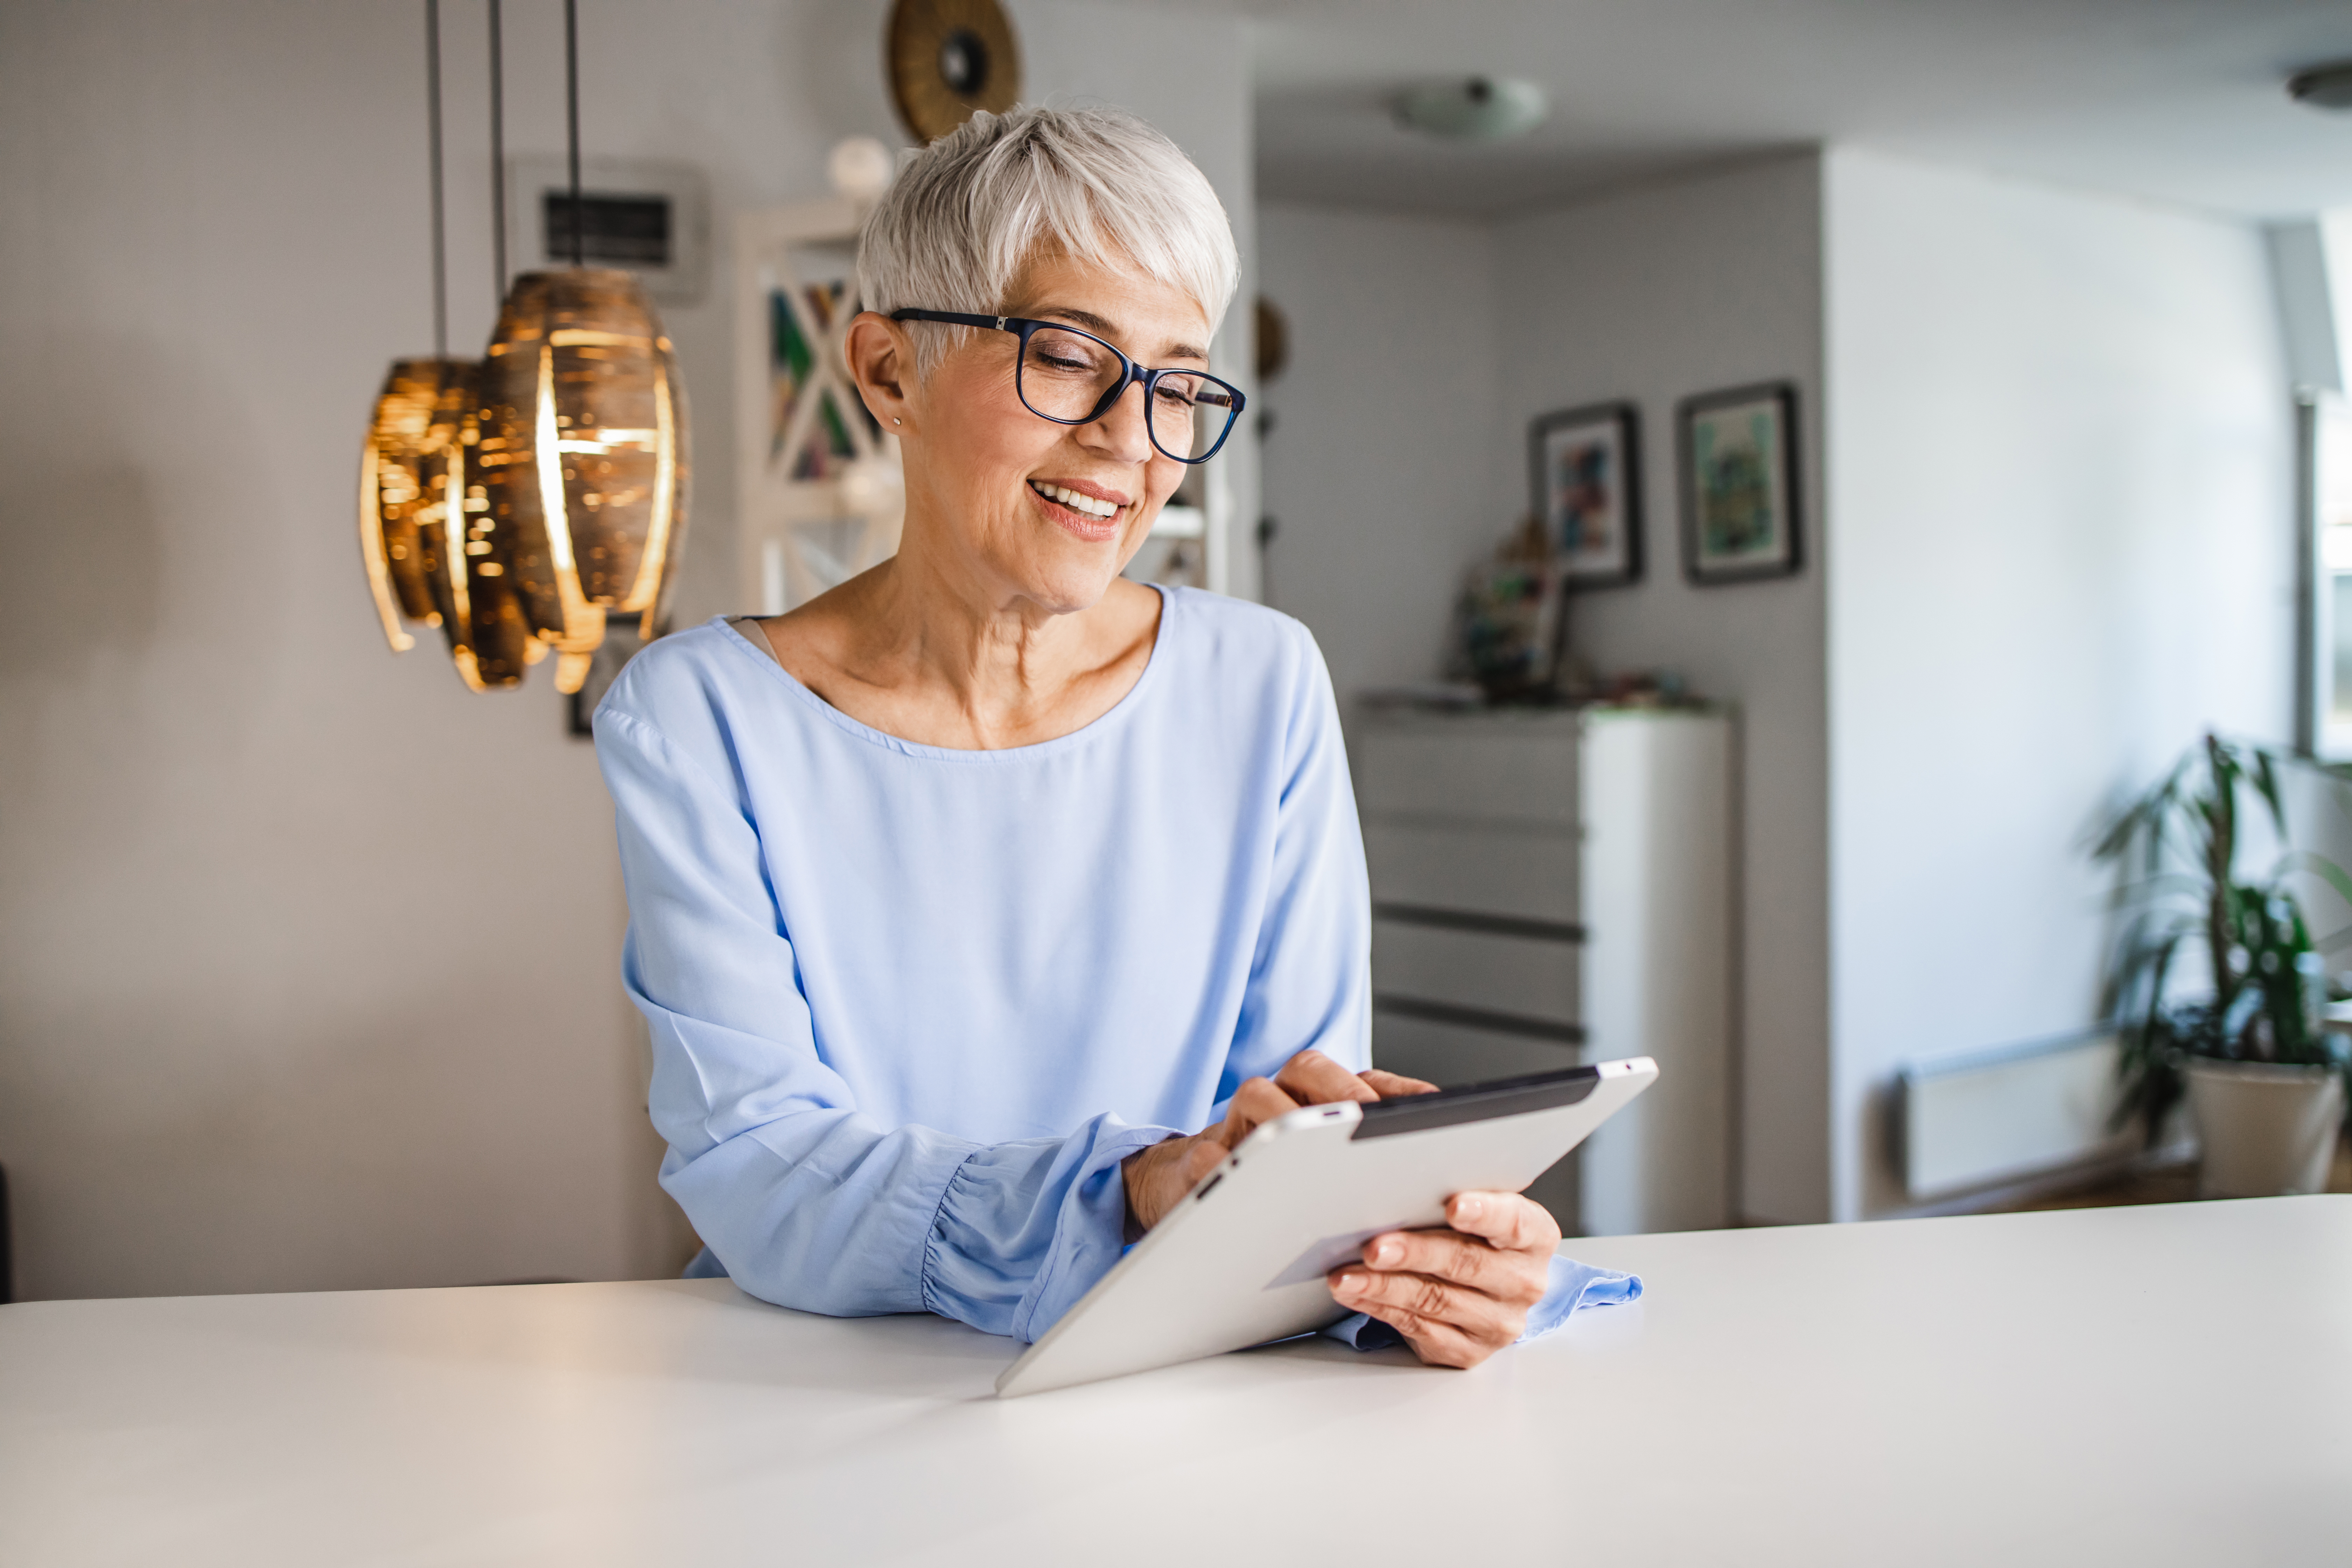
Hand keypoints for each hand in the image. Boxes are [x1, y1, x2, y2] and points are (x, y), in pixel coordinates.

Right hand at [1122, 1050, 1435, 1233]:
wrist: (1193, 1194)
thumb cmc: (1282, 1190)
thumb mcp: (1332, 1178)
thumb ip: (1377, 1169)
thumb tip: (1448, 1179)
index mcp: (1317, 1100)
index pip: (1366, 1079)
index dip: (1401, 1089)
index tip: (1435, 1108)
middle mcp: (1278, 1099)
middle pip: (1310, 1067)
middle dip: (1345, 1089)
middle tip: (1373, 1120)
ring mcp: (1234, 1126)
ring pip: (1257, 1096)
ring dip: (1287, 1117)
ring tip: (1314, 1149)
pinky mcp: (1197, 1162)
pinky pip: (1209, 1157)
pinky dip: (1226, 1167)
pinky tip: (1250, 1190)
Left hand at [1328, 1190, 1559, 1369]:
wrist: (1490, 1290)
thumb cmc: (1476, 1237)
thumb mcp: (1479, 1210)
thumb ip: (1453, 1198)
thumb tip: (1399, 1186)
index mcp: (1535, 1237)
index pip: (1514, 1223)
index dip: (1484, 1213)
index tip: (1453, 1205)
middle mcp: (1524, 1282)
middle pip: (1466, 1264)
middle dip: (1414, 1253)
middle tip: (1374, 1247)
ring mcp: (1498, 1323)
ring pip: (1435, 1300)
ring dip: (1383, 1286)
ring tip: (1347, 1275)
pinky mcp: (1467, 1351)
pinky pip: (1418, 1328)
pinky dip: (1379, 1309)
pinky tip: (1356, 1294)